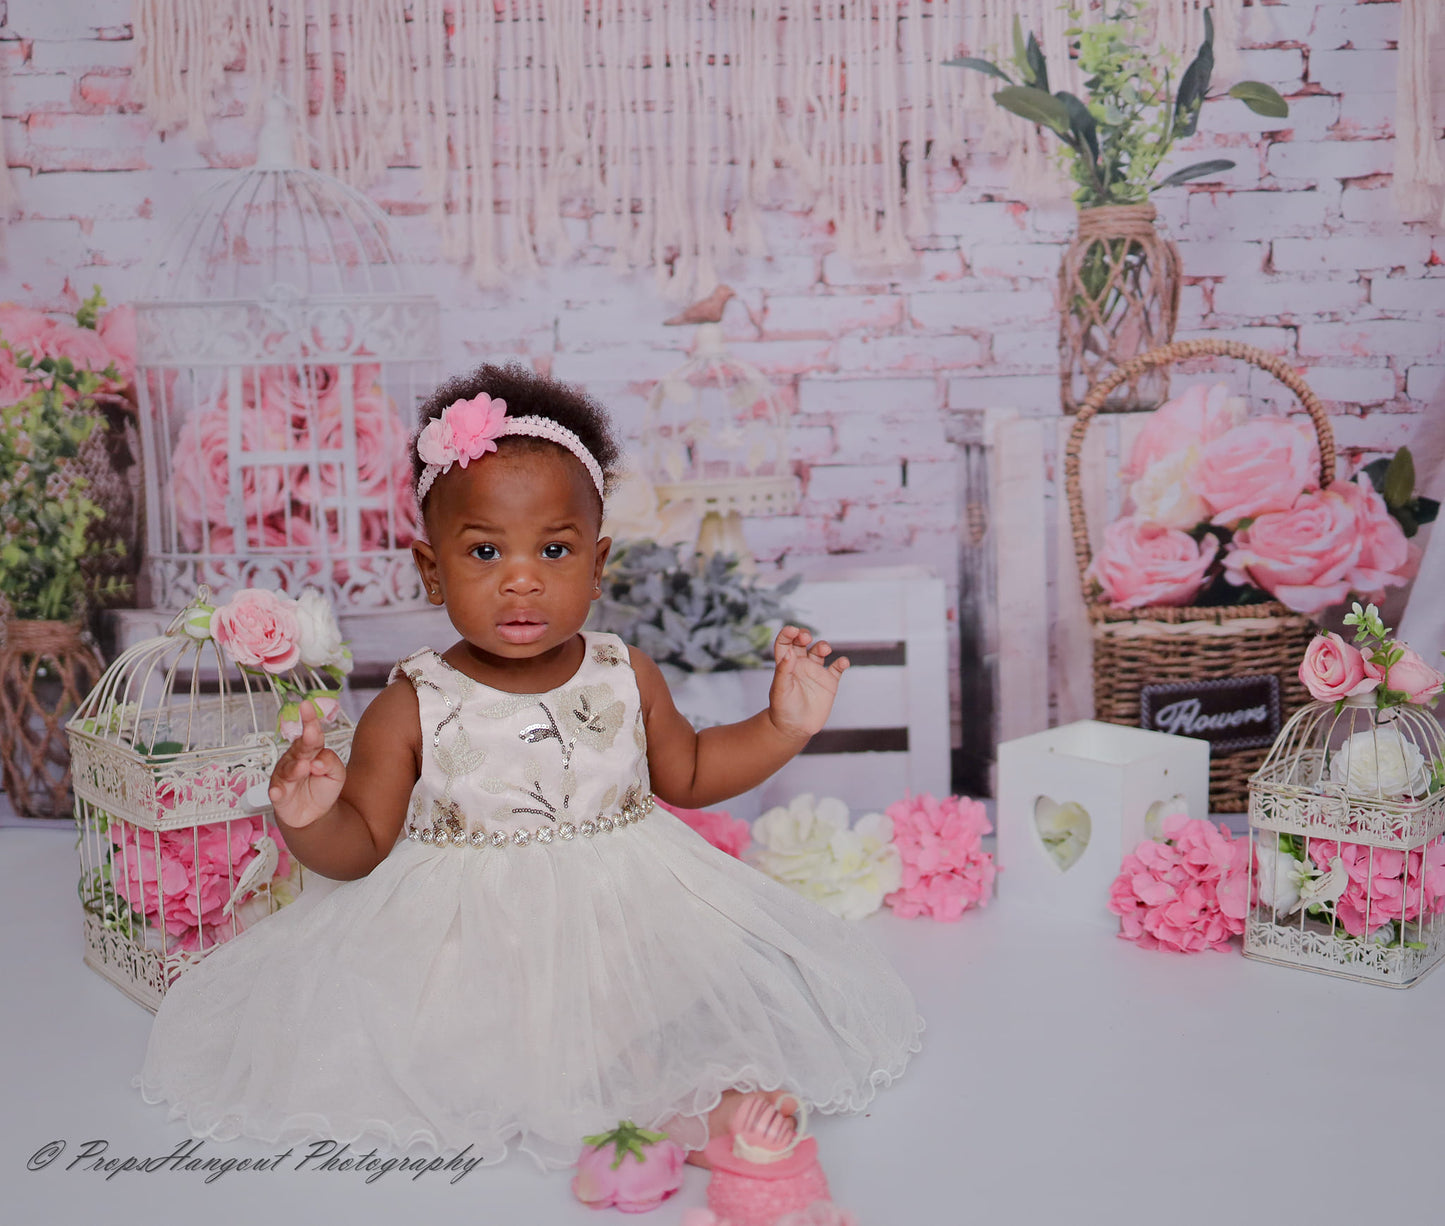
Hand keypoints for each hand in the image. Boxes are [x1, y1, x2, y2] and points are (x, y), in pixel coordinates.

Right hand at [268, 701, 345, 828]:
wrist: (313, 815)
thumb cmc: (323, 788)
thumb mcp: (337, 774)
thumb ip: (331, 762)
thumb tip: (318, 761)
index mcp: (311, 751)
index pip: (312, 734)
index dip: (310, 720)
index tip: (307, 706)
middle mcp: (295, 760)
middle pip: (300, 748)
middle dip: (305, 739)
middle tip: (312, 732)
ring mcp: (285, 777)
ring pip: (288, 770)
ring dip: (295, 768)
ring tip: (304, 766)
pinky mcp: (279, 794)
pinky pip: (277, 792)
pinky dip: (276, 792)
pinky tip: (278, 792)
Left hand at [767, 625, 848, 741]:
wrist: (795, 728)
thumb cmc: (783, 710)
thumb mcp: (780, 690)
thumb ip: (783, 671)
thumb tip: (789, 651)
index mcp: (785, 664)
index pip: (784, 643)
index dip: (787, 634)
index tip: (792, 630)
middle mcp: (800, 665)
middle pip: (802, 642)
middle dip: (804, 635)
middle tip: (806, 637)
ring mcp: (815, 672)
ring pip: (820, 651)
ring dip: (823, 646)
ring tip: (824, 649)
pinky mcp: (829, 682)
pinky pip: (837, 668)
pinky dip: (842, 663)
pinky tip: (843, 662)